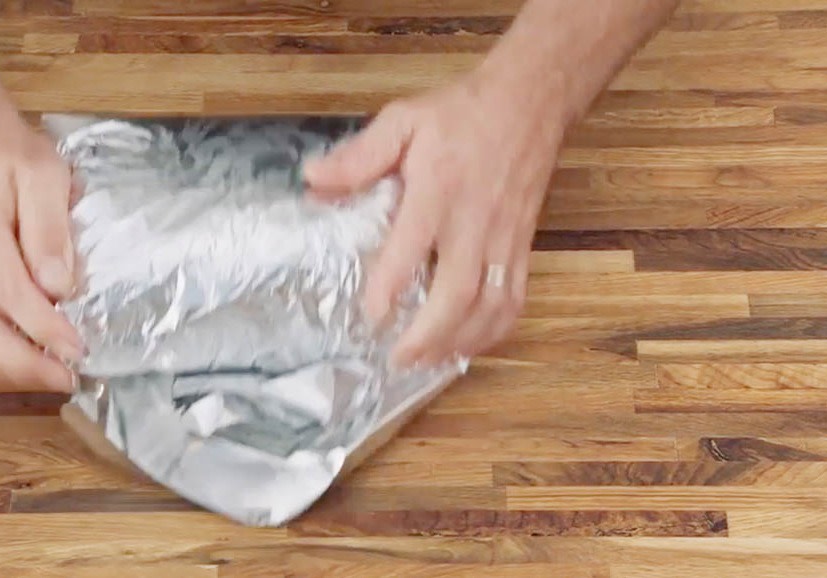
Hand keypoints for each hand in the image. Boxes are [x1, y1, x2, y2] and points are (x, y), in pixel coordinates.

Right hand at [0, 117, 83, 391]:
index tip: (79, 350)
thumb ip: (50, 230)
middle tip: (67, 379)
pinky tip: (5, 368)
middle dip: (26, 365)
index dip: (45, 329)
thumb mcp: (45, 176)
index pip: (12, 295)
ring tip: (44, 380)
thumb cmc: (11, 158)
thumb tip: (59, 285)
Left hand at [304, 66, 566, 366]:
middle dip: (428, 335)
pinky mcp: (524, 247)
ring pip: (490, 305)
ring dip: (461, 342)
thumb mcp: (403, 120)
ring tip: (429, 362)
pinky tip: (469, 344)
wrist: (530, 102)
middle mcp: (474, 223)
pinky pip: (515, 299)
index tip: (371, 316)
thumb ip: (359, 156)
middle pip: (457, 293)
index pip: (412, 248)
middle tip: (399, 359)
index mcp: (438, 192)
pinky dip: (494, 331)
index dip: (390, 287)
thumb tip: (313, 180)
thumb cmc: (461, 113)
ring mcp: (504, 239)